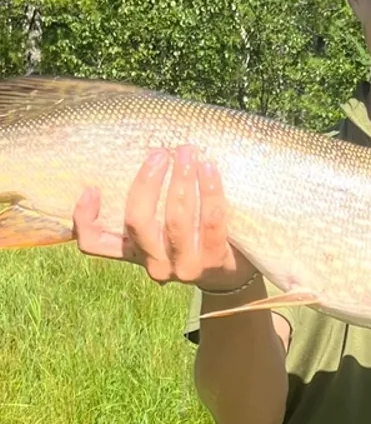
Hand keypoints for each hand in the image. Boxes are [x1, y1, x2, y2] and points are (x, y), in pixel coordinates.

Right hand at [72, 145, 255, 291]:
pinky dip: (210, 192)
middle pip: (137, 221)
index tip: (91, 188)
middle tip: (160, 153)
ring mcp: (184, 266)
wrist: (234, 270)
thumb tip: (144, 156)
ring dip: (181, 181)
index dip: (84, 219)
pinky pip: (211, 222)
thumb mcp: (163, 228)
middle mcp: (154, 264)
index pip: (93, 244)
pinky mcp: (214, 261)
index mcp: (133, 252)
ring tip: (188, 155)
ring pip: (175, 220)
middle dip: (147, 182)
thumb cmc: (194, 238)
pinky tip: (209, 169)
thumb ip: (148, 205)